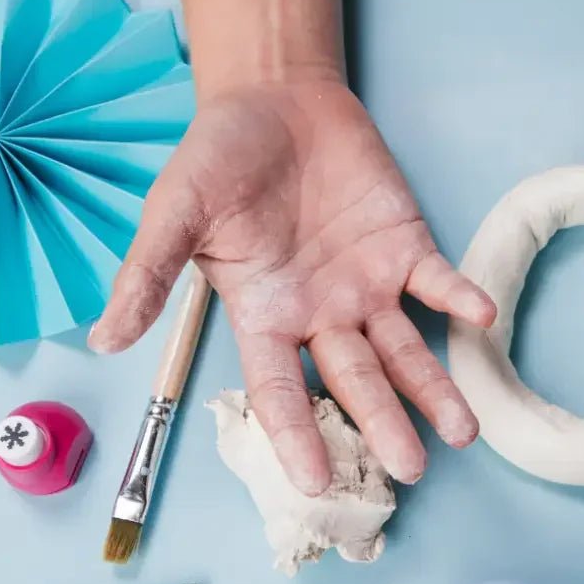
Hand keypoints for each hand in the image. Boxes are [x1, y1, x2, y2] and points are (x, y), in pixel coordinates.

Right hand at [90, 73, 495, 493]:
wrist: (273, 99)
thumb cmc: (218, 159)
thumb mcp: (174, 213)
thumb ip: (146, 275)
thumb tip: (102, 341)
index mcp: (266, 317)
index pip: (282, 390)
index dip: (296, 435)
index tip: (315, 483)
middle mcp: (323, 314)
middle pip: (358, 382)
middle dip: (385, 425)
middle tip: (412, 472)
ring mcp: (368, 285)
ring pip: (406, 349)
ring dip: (435, 388)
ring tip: (465, 431)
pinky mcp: (405, 246)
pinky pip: (438, 282)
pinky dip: (459, 298)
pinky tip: (481, 317)